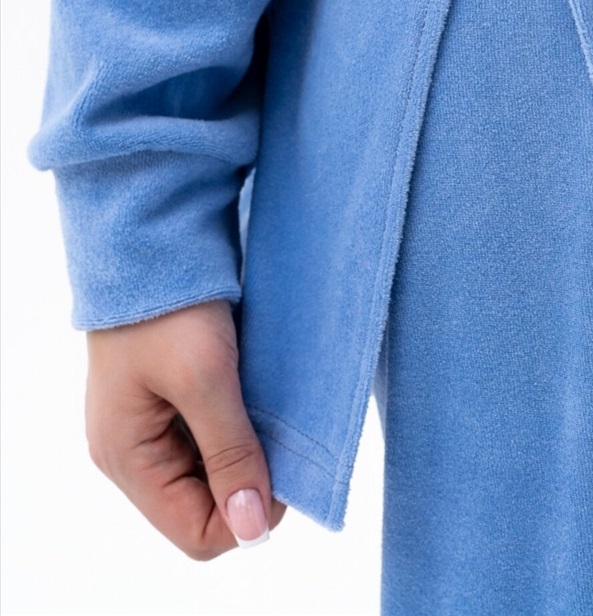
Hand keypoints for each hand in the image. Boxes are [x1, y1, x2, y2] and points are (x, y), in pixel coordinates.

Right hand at [84, 298, 286, 559]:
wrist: (151, 242)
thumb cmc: (168, 308)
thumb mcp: (205, 380)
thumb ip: (230, 454)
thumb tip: (252, 531)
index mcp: (128, 458)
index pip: (197, 532)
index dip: (247, 512)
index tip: (282, 466)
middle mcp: (133, 452)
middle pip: (205, 505)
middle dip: (249, 477)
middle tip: (278, 431)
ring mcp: (149, 426)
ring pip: (212, 469)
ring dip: (245, 447)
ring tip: (265, 405)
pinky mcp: (166, 399)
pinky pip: (208, 435)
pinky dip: (238, 422)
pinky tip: (254, 392)